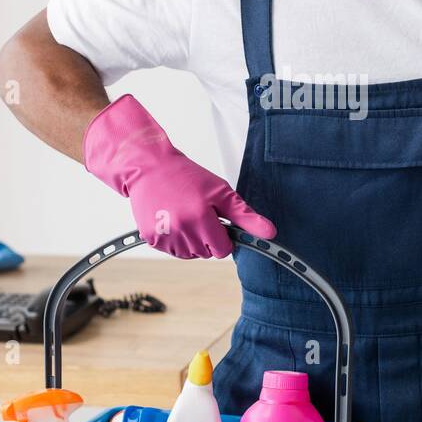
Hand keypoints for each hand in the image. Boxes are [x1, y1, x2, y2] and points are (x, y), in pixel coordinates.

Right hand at [83, 94, 275, 257]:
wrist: (150, 167)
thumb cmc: (187, 176)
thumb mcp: (221, 192)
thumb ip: (246, 216)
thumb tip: (270, 233)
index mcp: (201, 218)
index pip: (223, 250)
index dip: (223, 236)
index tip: (216, 220)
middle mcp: (181, 229)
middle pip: (206, 253)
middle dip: (207, 238)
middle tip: (198, 213)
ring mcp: (164, 235)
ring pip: (189, 254)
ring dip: (191, 240)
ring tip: (184, 215)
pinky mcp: (151, 238)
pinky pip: (172, 251)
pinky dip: (174, 240)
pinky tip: (171, 219)